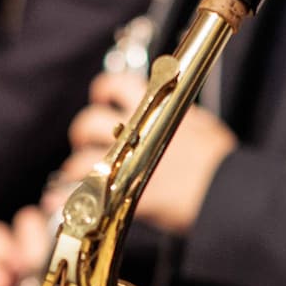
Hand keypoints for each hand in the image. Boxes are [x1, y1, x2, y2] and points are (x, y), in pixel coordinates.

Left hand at [63, 71, 237, 236]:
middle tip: (84, 141)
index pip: (118, 84)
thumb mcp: (205, 127)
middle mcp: (137, 133)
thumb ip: (181, 116)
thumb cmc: (223, 163)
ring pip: (81, 159)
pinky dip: (66, 198)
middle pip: (90, 121)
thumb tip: (175, 109)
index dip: (104, 89)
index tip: (101, 97)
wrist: (228, 192)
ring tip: (77, 176)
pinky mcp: (125, 192)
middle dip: (82, 130)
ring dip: (74, 167)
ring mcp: (128, 163)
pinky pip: (82, 193)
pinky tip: (58, 201)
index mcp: (157, 110)